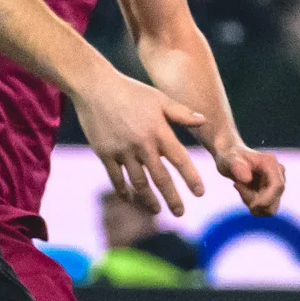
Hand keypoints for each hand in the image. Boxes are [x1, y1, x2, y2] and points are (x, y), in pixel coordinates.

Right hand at [75, 67, 207, 214]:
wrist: (95, 86)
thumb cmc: (131, 91)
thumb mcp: (159, 98)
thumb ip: (181, 113)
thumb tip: (204, 121)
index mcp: (159, 131)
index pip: (180, 159)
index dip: (191, 178)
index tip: (200, 194)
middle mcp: (142, 143)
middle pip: (160, 178)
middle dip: (172, 198)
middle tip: (180, 213)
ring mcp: (122, 150)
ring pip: (138, 182)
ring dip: (149, 200)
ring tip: (157, 211)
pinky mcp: (104, 153)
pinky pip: (116, 178)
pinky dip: (124, 191)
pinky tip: (130, 199)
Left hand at [213, 136, 287, 216]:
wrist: (230, 157)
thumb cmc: (229, 157)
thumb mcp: (229, 160)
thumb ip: (237, 167)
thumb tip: (247, 179)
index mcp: (271, 163)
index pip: (278, 186)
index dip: (267, 200)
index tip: (251, 206)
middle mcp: (278, 173)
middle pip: (274, 200)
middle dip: (255, 202)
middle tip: (237, 186)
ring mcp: (276, 183)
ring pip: (270, 207)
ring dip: (253, 204)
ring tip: (240, 187)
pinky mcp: (272, 192)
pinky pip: (265, 208)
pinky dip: (253, 205)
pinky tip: (243, 191)